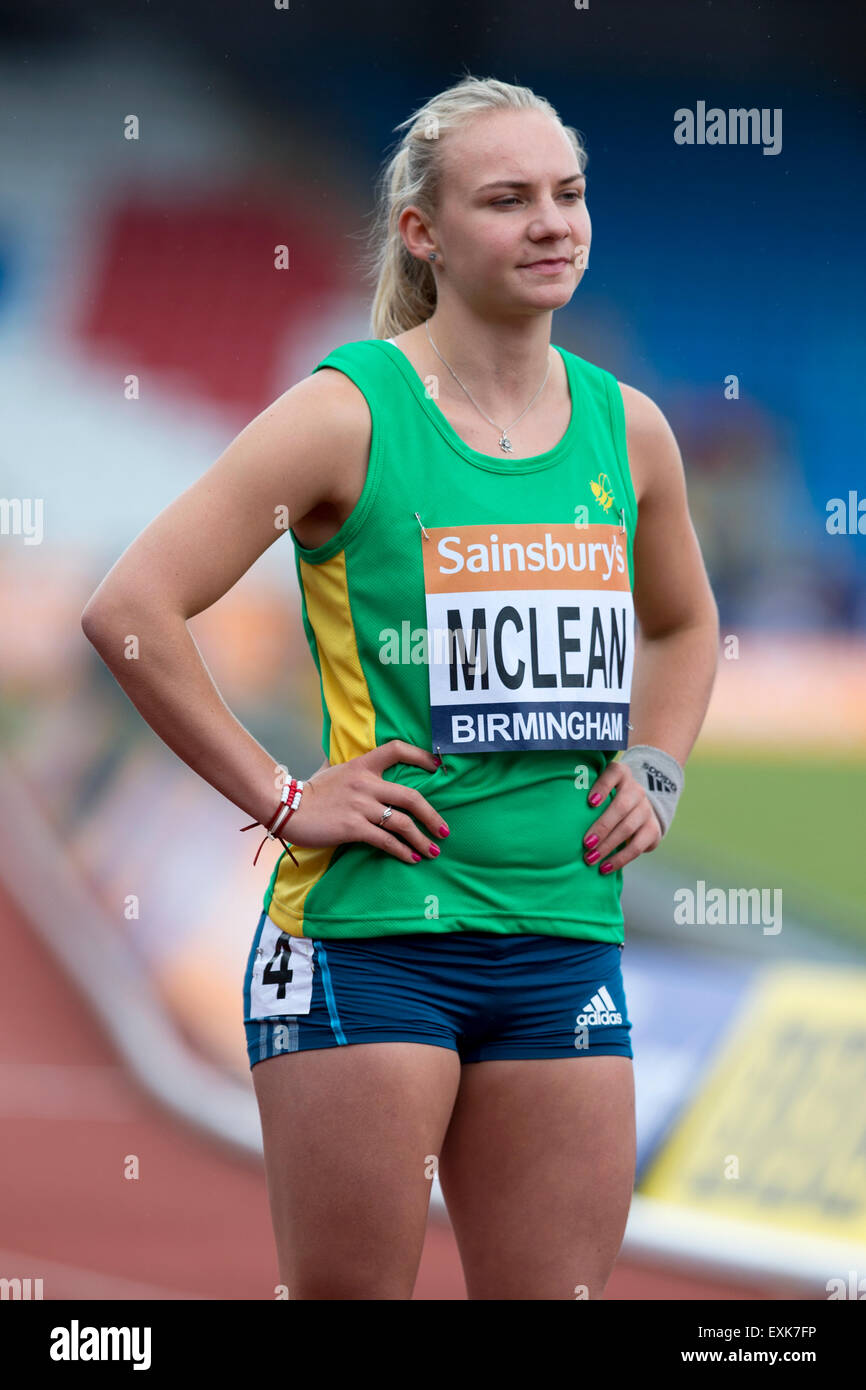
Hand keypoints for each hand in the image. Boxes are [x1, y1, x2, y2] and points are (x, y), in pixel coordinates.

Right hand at [286, 740, 447, 863]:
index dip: (421, 756)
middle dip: (432, 816)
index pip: (397, 749)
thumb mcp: (333, 771)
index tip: (438, 767)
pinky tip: (412, 858)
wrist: (285, 808)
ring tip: (433, 851)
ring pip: (402, 822)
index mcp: (362, 765)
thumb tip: (356, 763)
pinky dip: (402, 851)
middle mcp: (365, 783)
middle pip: (411, 796)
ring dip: (421, 839)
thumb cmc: (310, 792)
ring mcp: (360, 806)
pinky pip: (385, 840)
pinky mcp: (352, 827)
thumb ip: (350, 768)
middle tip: (445, 830)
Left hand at [581, 760, 661, 873]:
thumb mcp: (596, 790)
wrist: (638, 810)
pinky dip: (620, 859)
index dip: (602, 786)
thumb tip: (553, 809)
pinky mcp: (653, 829)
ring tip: (591, 858)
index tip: (590, 802)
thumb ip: (581, 792)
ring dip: (608, 846)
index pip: (614, 773)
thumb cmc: (604, 800)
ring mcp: (646, 810)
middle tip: (585, 844)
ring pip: (629, 828)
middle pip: (621, 806)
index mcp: (621, 775)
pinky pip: (638, 846)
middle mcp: (636, 790)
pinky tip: (604, 867)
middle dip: (602, 826)